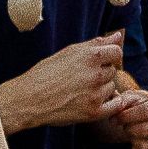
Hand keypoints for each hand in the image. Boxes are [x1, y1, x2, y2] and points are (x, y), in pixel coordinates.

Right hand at [2, 32, 127, 130]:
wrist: (29, 99)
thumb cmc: (46, 73)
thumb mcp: (69, 52)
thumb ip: (96, 43)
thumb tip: (118, 36)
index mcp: (90, 56)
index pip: (117, 52)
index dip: (109, 56)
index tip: (101, 61)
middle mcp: (95, 75)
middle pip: (113, 71)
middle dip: (103, 72)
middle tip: (84, 78)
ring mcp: (95, 95)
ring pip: (111, 87)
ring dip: (102, 88)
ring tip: (83, 90)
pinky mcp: (93, 112)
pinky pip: (115, 106)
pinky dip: (111, 103)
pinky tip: (97, 100)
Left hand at [99, 85, 147, 148]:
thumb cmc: (138, 106)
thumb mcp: (130, 98)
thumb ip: (122, 103)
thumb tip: (115, 117)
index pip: (144, 111)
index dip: (126, 117)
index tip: (117, 118)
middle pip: (144, 131)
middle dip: (130, 130)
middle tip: (127, 126)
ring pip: (145, 147)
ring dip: (134, 142)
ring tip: (134, 134)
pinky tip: (139, 144)